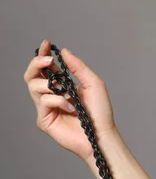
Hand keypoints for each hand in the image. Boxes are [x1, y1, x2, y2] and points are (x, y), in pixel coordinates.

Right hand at [24, 40, 116, 161]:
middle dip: (36, 63)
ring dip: (53, 85)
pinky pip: (43, 101)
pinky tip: (71, 107)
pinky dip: (59, 100)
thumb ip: (77, 67)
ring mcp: (46, 108)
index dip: (42, 55)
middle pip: (31, 75)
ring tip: (68, 93)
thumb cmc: (100, 112)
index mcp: (61, 85)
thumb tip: (63, 51)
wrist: (101, 134)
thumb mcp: (93, 83)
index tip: (46, 44)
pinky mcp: (44, 120)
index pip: (45, 68)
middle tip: (48, 60)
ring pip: (34, 86)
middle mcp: (51, 95)